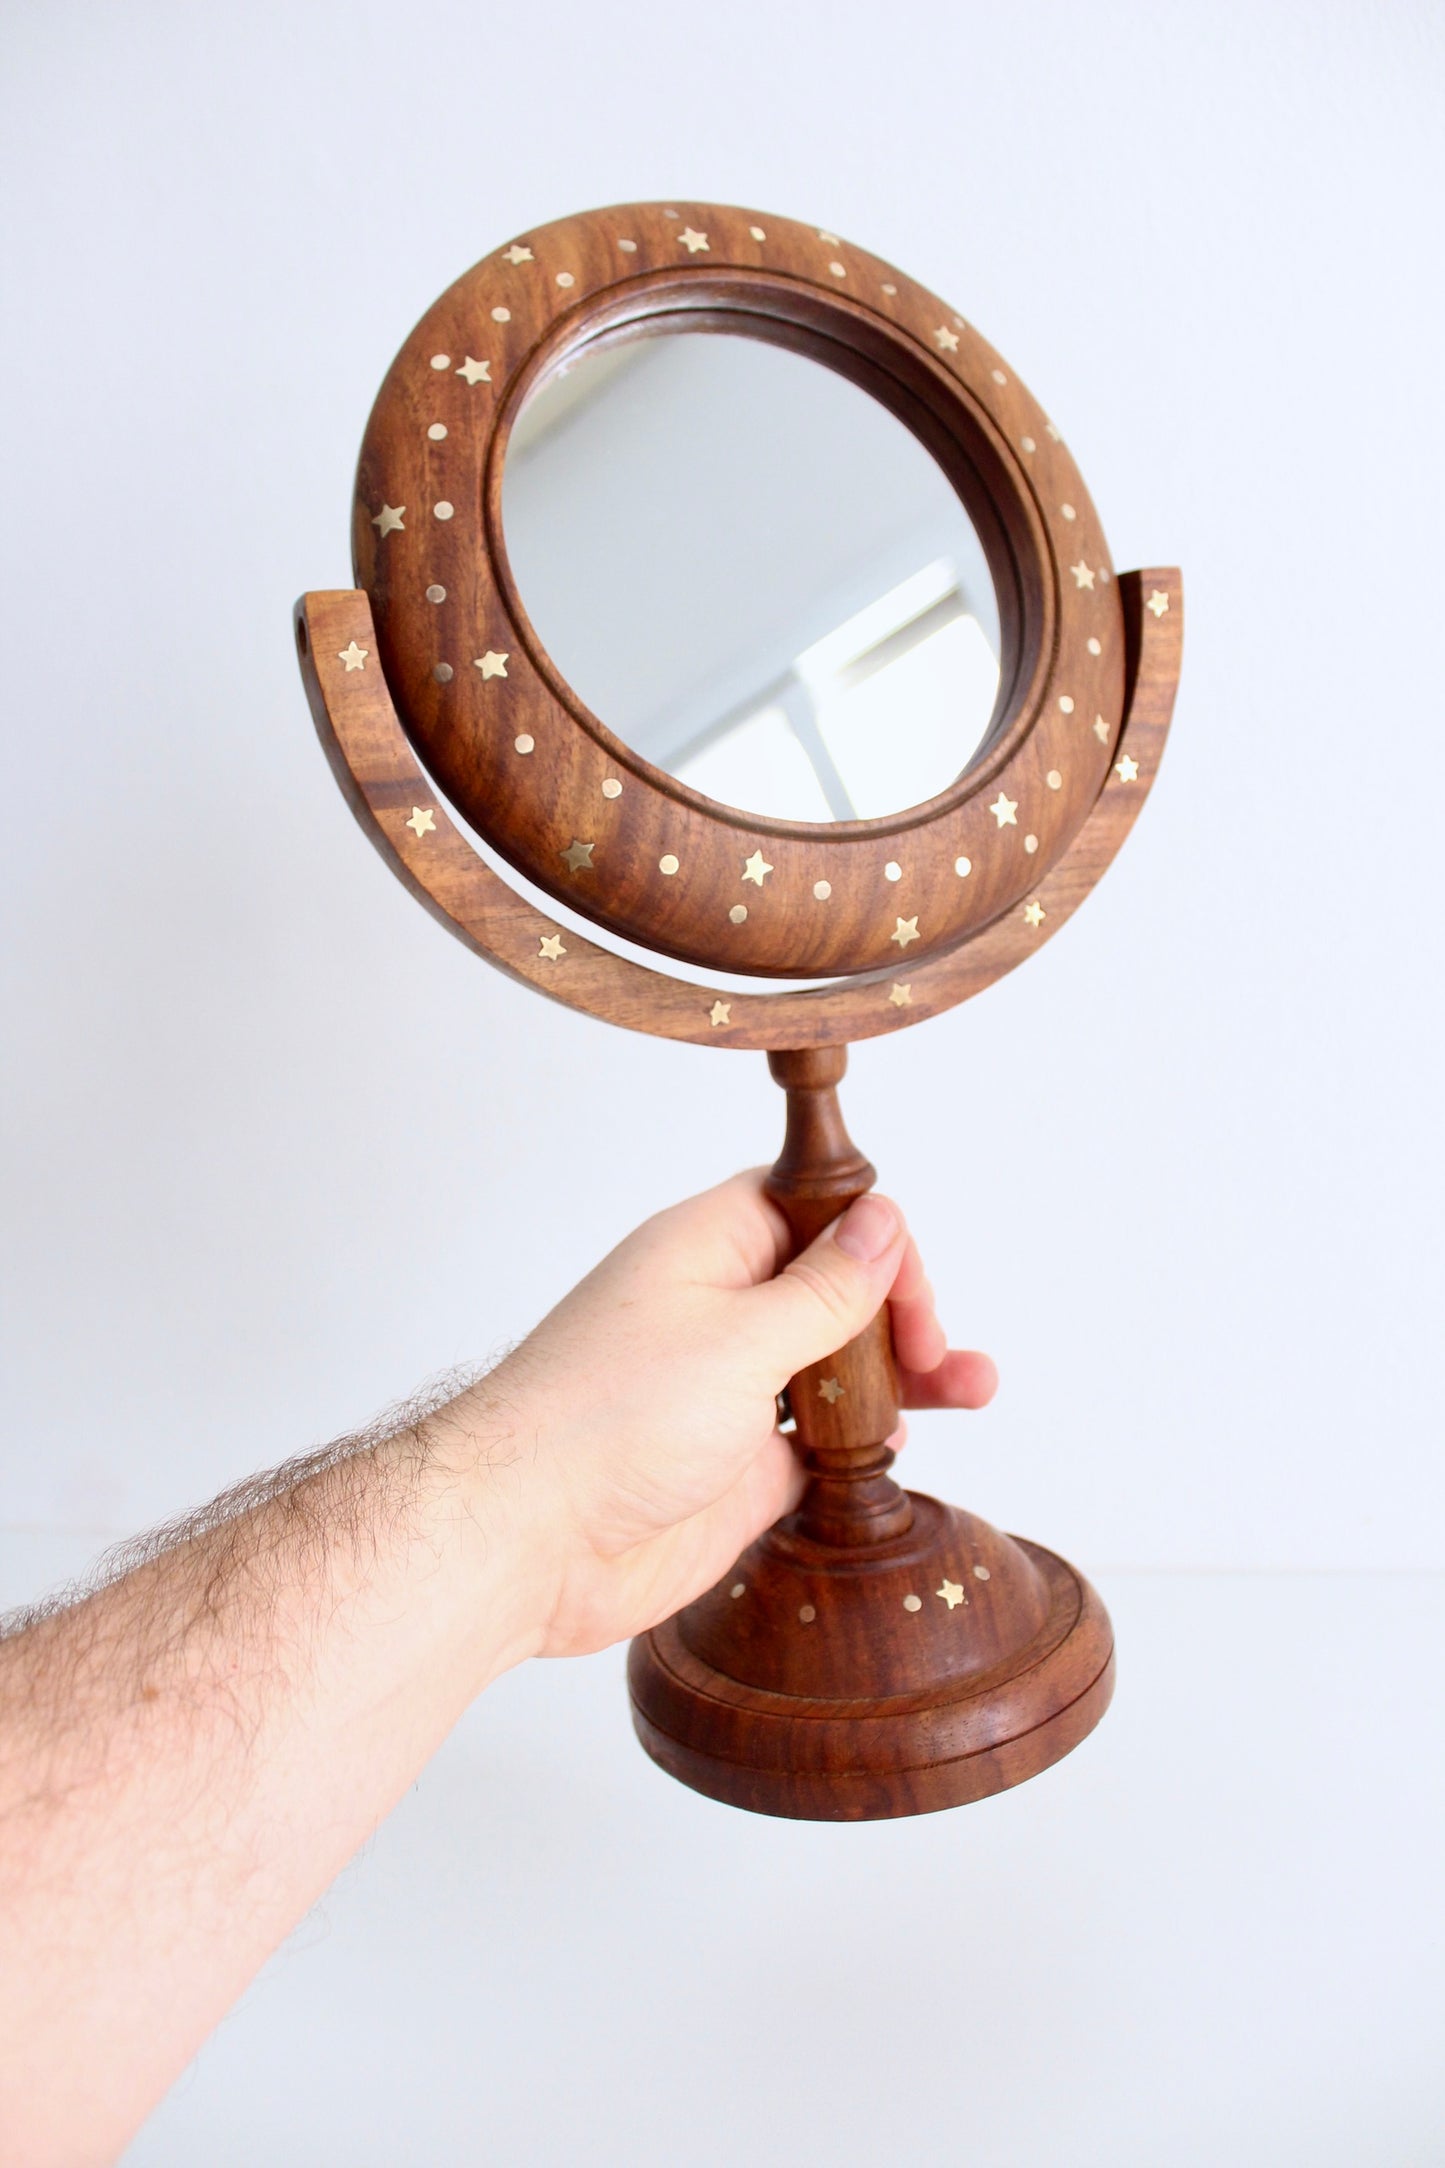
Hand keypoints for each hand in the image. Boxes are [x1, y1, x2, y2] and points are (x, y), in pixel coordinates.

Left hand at [471, 1170, 996, 1656]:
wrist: (524, 1541)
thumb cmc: (603, 1420)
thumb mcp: (738, 1339)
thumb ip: (823, 1289)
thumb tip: (882, 1220)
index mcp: (707, 1253)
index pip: (809, 1210)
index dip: (871, 1237)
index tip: (912, 1290)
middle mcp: (718, 1316)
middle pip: (833, 1291)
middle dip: (900, 1313)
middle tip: (941, 1356)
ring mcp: (727, 1396)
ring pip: (834, 1370)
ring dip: (901, 1378)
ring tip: (971, 1389)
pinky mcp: (734, 1471)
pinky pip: (815, 1445)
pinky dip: (861, 1446)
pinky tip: (900, 1447)